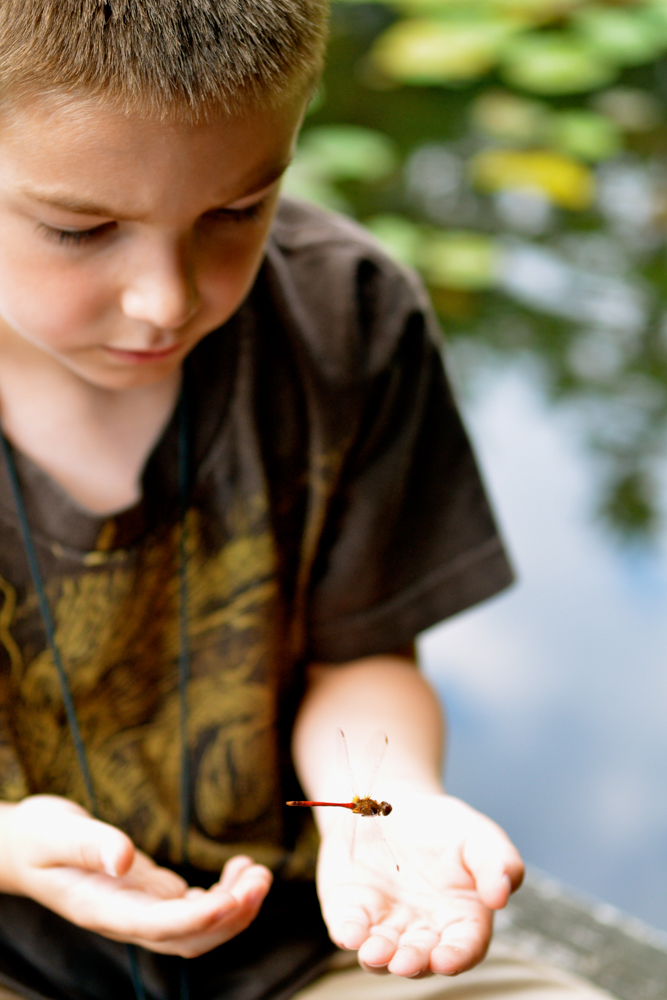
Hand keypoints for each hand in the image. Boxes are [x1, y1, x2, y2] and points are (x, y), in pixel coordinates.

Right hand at [0, 795, 272, 956]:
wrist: (22, 846)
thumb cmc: (35, 838)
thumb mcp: (55, 833)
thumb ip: (89, 845)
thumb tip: (124, 856)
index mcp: (104, 910)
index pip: (161, 927)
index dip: (203, 918)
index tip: (235, 895)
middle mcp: (127, 917)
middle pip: (188, 938)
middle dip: (231, 917)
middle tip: (262, 877)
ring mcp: (140, 908)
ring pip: (197, 928)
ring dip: (234, 907)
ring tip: (259, 872)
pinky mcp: (149, 893)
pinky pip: (193, 908)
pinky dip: (223, 894)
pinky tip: (238, 869)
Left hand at [316, 788, 522, 977]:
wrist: (393, 801)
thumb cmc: (443, 825)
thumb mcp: (478, 834)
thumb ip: (498, 862)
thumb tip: (501, 896)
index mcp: (460, 918)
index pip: (463, 947)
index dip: (455, 958)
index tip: (445, 960)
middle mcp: (422, 930)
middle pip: (420, 958)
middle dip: (413, 963)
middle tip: (404, 961)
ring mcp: (384, 924)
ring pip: (381, 954)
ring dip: (377, 958)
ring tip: (374, 953)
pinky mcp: (352, 911)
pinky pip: (348, 928)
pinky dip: (348, 934)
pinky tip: (349, 934)